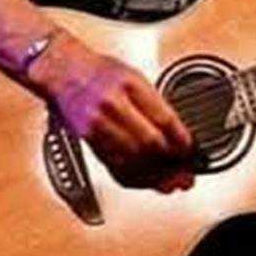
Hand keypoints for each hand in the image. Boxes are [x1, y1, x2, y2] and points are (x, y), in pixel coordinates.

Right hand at [28, 32, 196, 192]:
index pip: (164, 119)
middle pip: (149, 144)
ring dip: (156, 177)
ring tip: (172, 183)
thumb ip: (156, 104)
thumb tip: (178, 133)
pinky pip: (114, 167)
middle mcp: (112, 107)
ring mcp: (98, 126)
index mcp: (130, 85)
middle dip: (172, 163)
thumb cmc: (100, 71)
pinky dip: (135, 178)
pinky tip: (148, 182)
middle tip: (187, 172)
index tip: (192, 151)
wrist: (62, 71)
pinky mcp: (89, 141)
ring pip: (132, 161)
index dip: (182, 141)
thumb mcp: (135, 77)